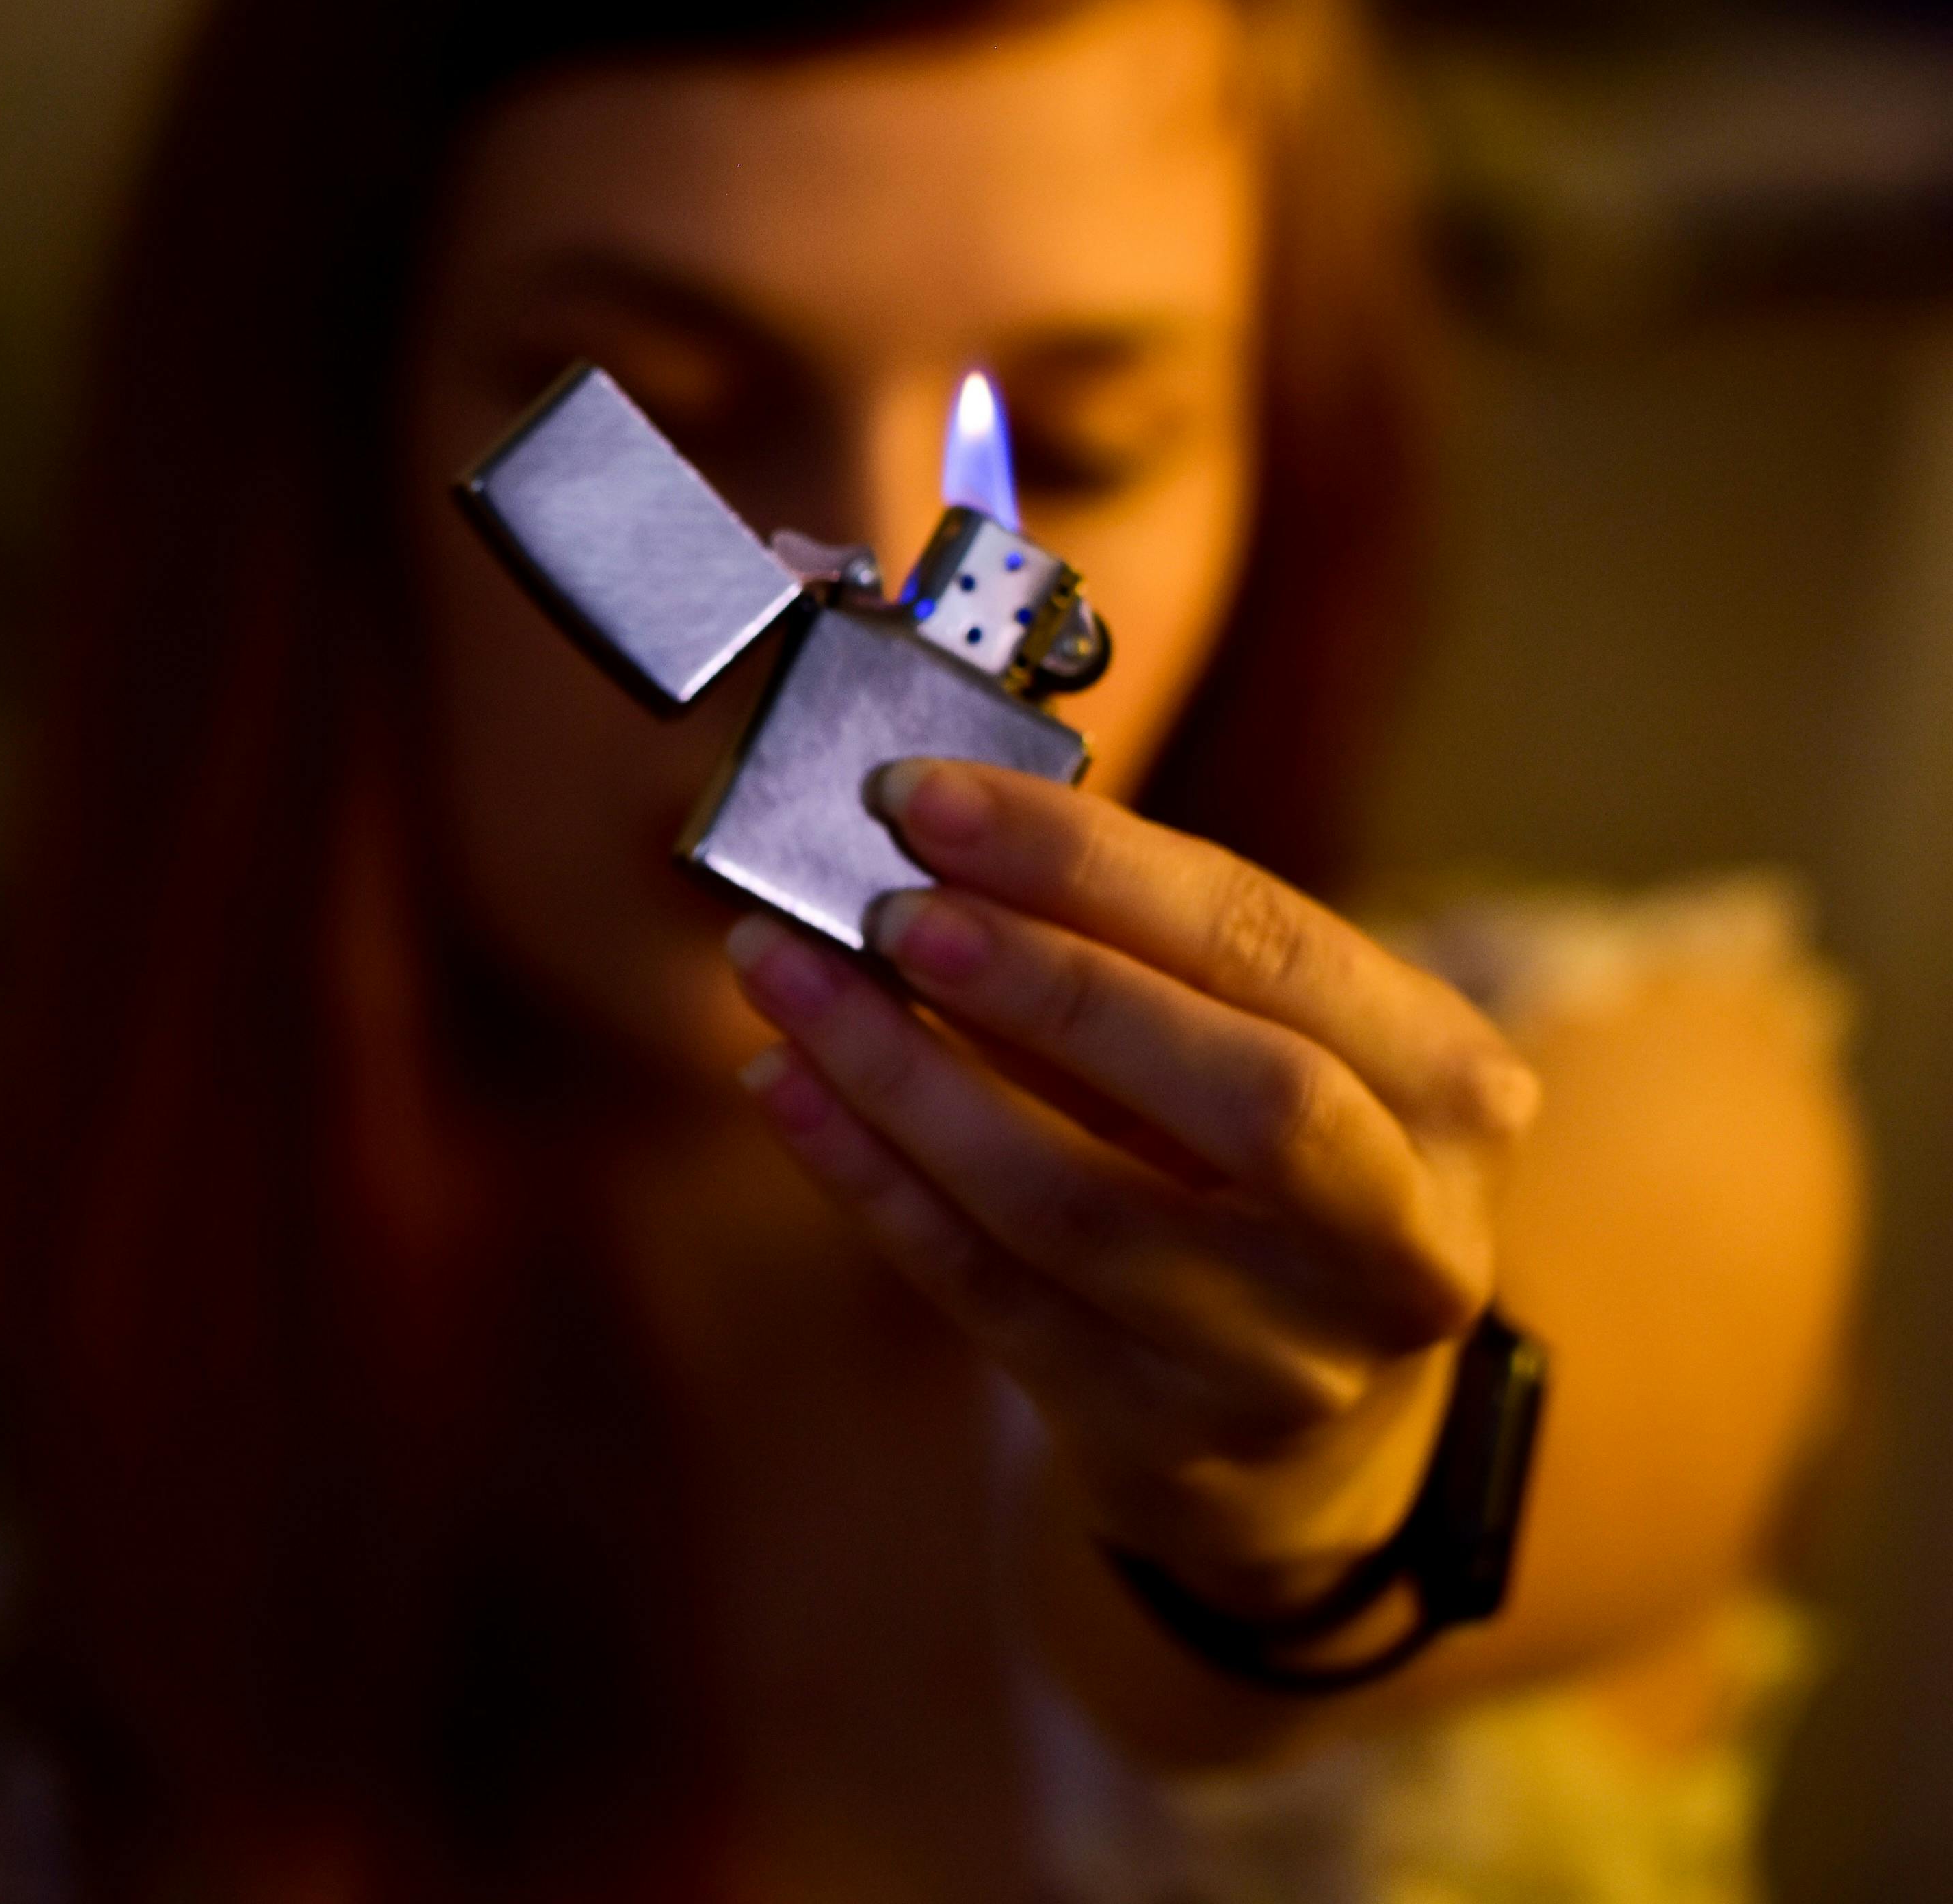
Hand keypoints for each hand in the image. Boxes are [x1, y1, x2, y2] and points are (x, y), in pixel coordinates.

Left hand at [724, 759, 1538, 1608]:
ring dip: (903, 1075)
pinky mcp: (1154, 1436)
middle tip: (886, 902)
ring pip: (1071, 1206)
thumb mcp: (1278, 1038)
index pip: (1268, 944)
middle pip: (1237, 1096)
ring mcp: (1281, 1358)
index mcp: (1451, 1088)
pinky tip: (788, 1082)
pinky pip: (983, 1289)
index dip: (1090, 863)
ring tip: (782, 969)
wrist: (1323, 1431)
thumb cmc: (1279, 1161)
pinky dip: (870, 1176)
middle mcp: (1398, 1236)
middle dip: (1044, 982)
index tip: (930, 797)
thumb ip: (1142, 944)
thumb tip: (941, 834)